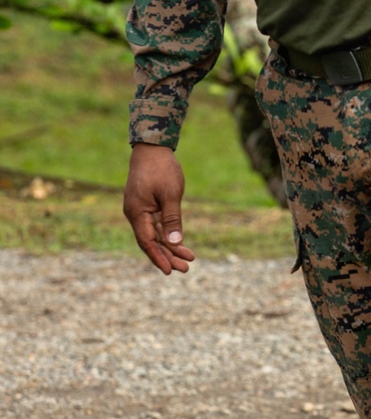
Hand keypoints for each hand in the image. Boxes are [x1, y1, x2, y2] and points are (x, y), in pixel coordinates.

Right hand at [123, 143, 194, 274]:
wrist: (152, 147)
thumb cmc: (161, 168)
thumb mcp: (170, 194)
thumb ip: (172, 219)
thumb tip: (174, 243)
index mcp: (137, 212)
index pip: (147, 242)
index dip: (159, 257)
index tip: (170, 271)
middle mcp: (135, 213)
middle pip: (151, 241)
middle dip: (168, 255)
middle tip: (186, 269)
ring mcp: (139, 209)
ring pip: (154, 234)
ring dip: (170, 246)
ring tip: (188, 259)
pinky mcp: (146, 205)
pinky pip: (155, 224)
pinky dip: (167, 234)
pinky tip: (179, 243)